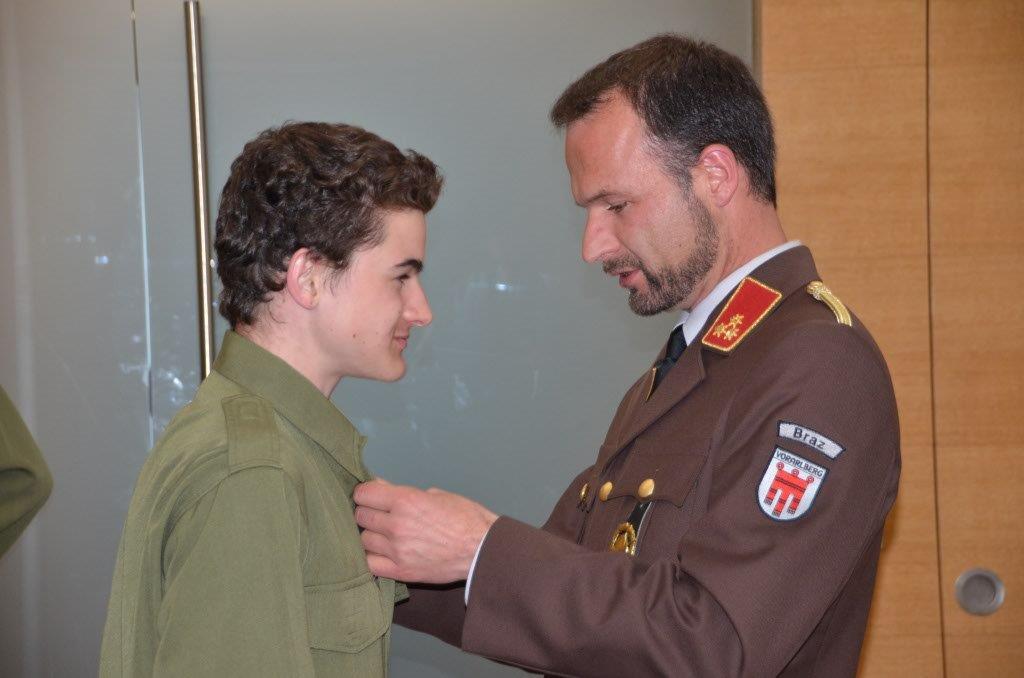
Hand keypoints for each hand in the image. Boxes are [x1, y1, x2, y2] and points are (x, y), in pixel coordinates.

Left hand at [353, 479, 498, 583]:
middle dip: (368, 512)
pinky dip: (372, 557)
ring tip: (383, 535)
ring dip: (371, 535)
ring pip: (363, 540)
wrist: (482, 550)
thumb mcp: (437, 494)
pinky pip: (370, 564)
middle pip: (361, 516)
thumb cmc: (465, 518)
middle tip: (379, 514)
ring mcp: (396, 550)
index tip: (370, 496)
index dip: (365, 493)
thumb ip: (405, 492)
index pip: (364, 494)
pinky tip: (382, 553)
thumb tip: (382, 488)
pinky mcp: (400, 571)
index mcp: (406, 500)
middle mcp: (396, 524)